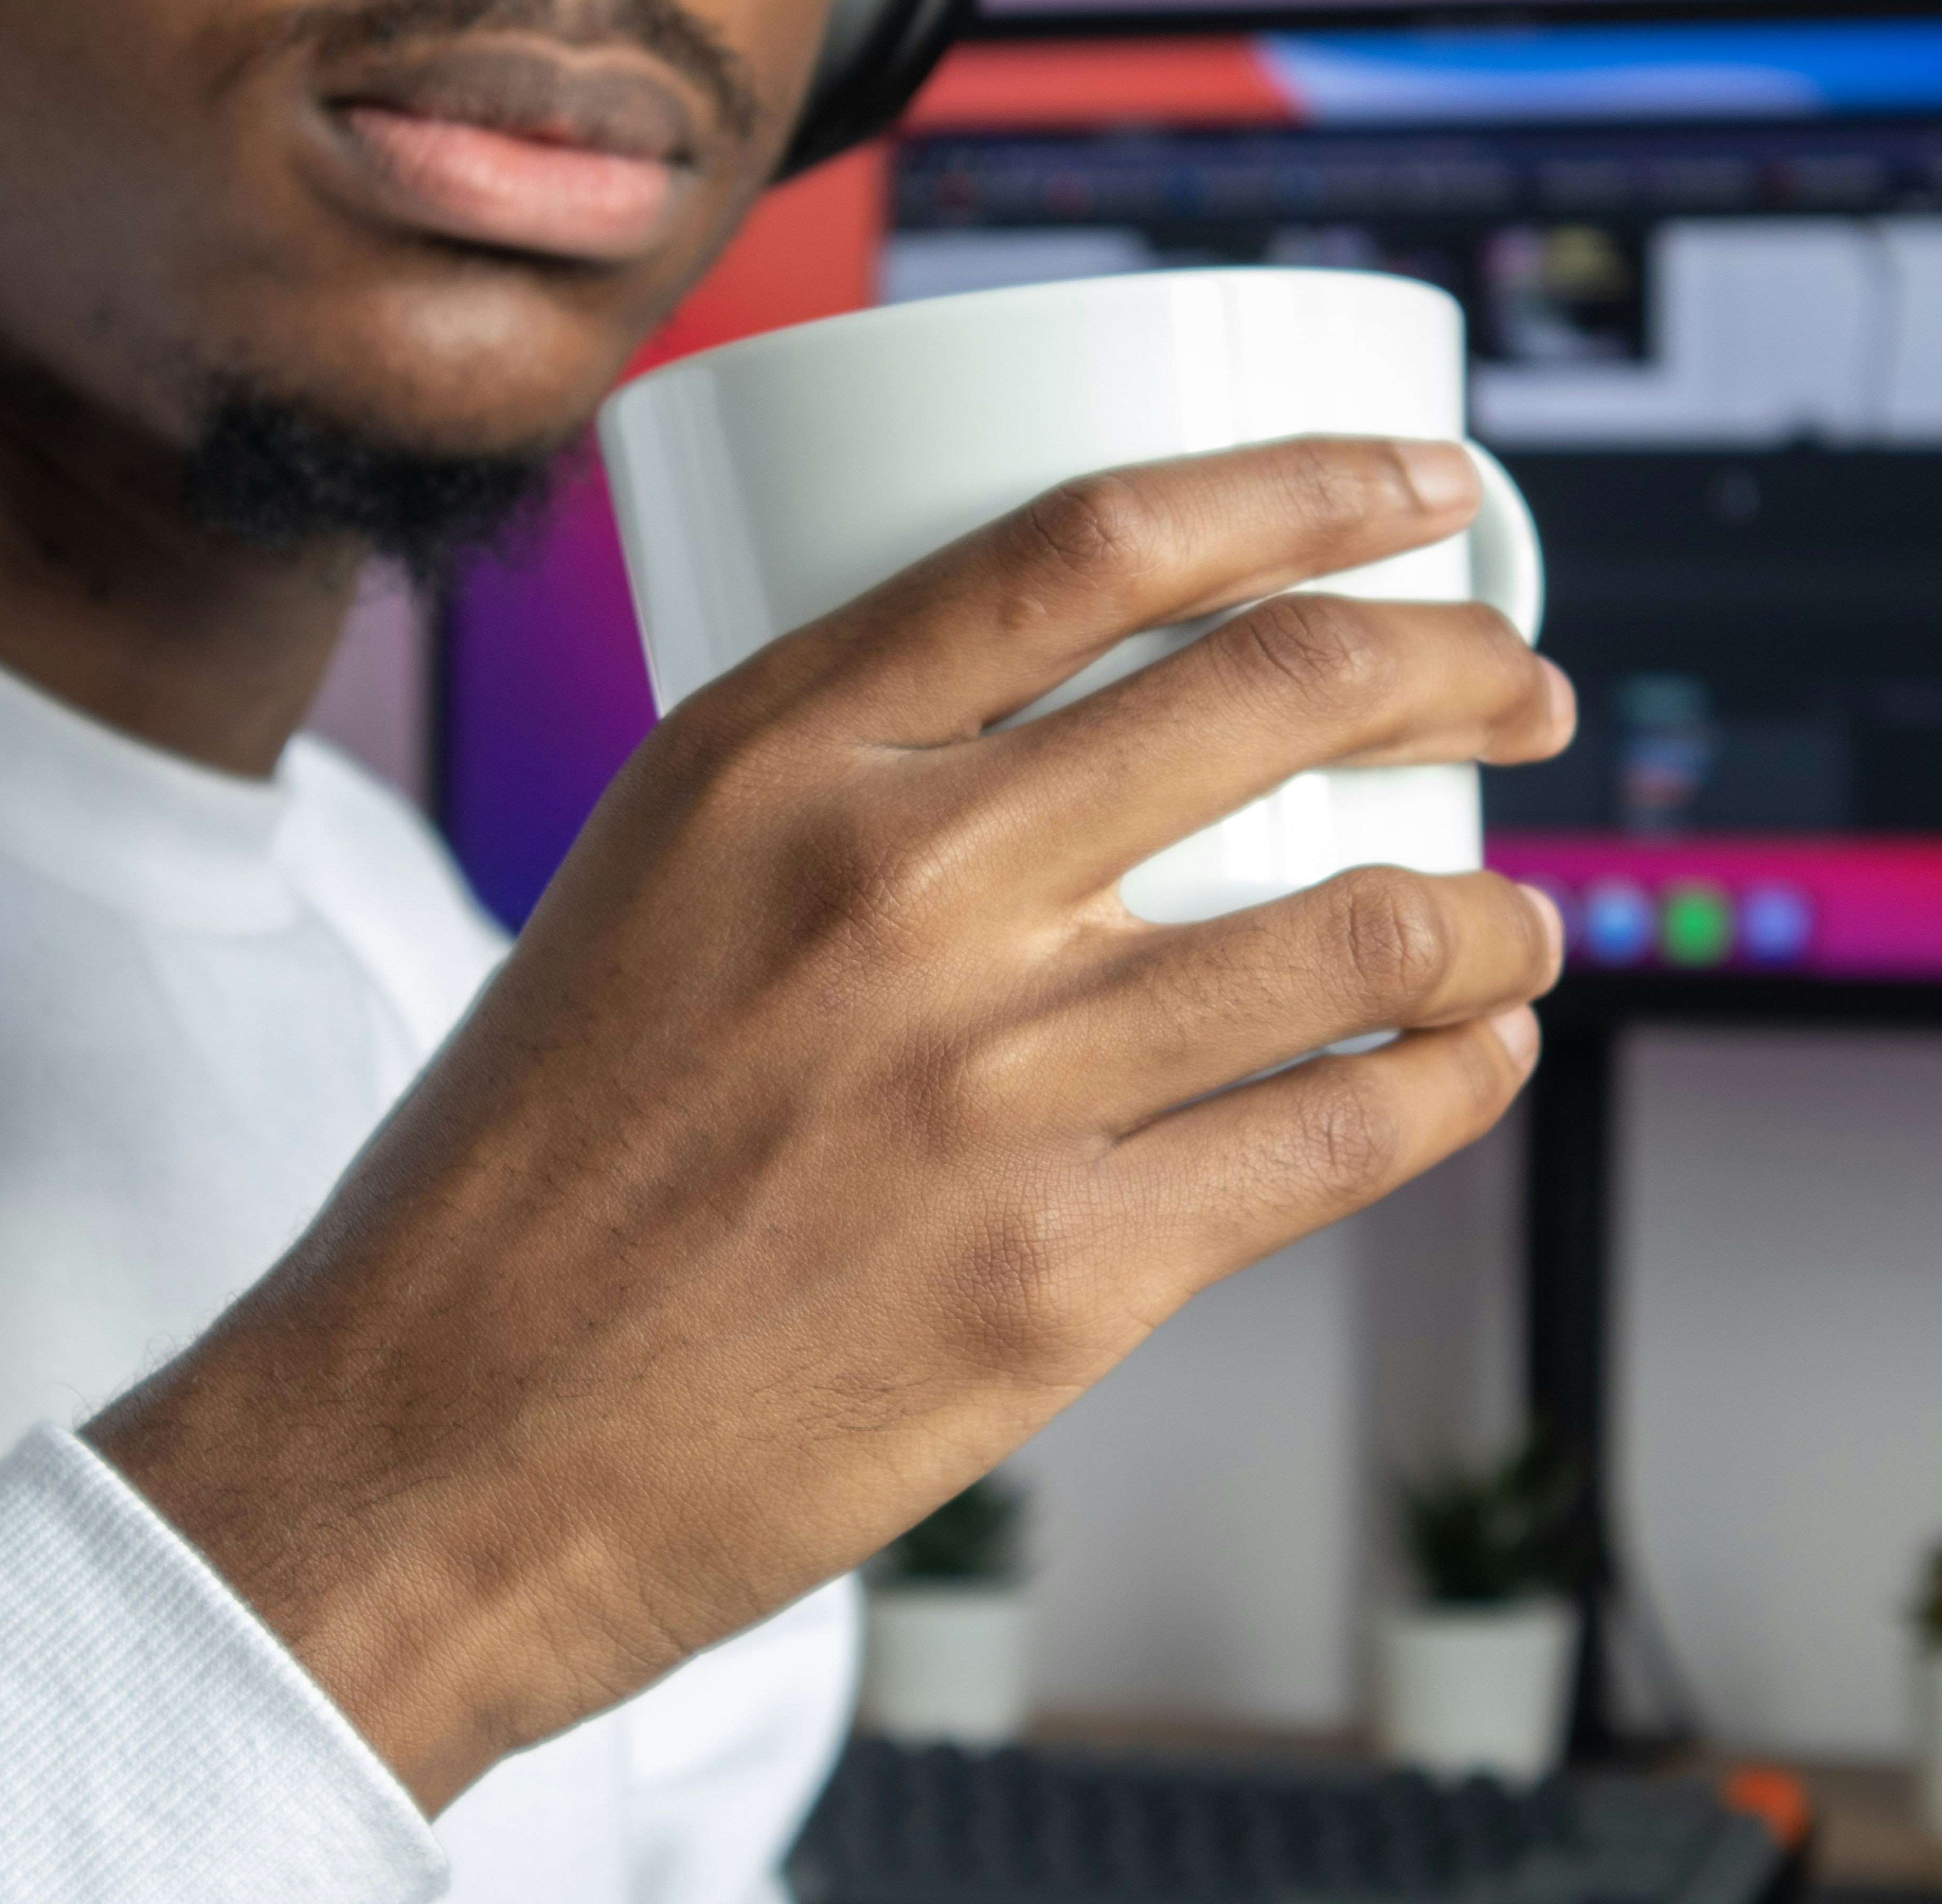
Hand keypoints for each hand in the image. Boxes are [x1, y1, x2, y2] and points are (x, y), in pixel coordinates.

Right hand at [87, 437, 1574, 1808]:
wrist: (422, 1452)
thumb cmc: (524, 1176)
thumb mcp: (645, 887)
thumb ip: (843, 794)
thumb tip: (1074, 747)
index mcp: (769, 756)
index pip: (1096, 539)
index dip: (1304, 488)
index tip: (1419, 493)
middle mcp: (896, 886)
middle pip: (1277, 695)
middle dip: (1458, 665)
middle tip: (1519, 685)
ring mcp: (991, 1085)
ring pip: (1361, 931)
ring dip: (1491, 914)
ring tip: (1517, 924)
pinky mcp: (1060, 1278)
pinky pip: (1340, 1139)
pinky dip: (1458, 1084)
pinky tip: (1481, 1060)